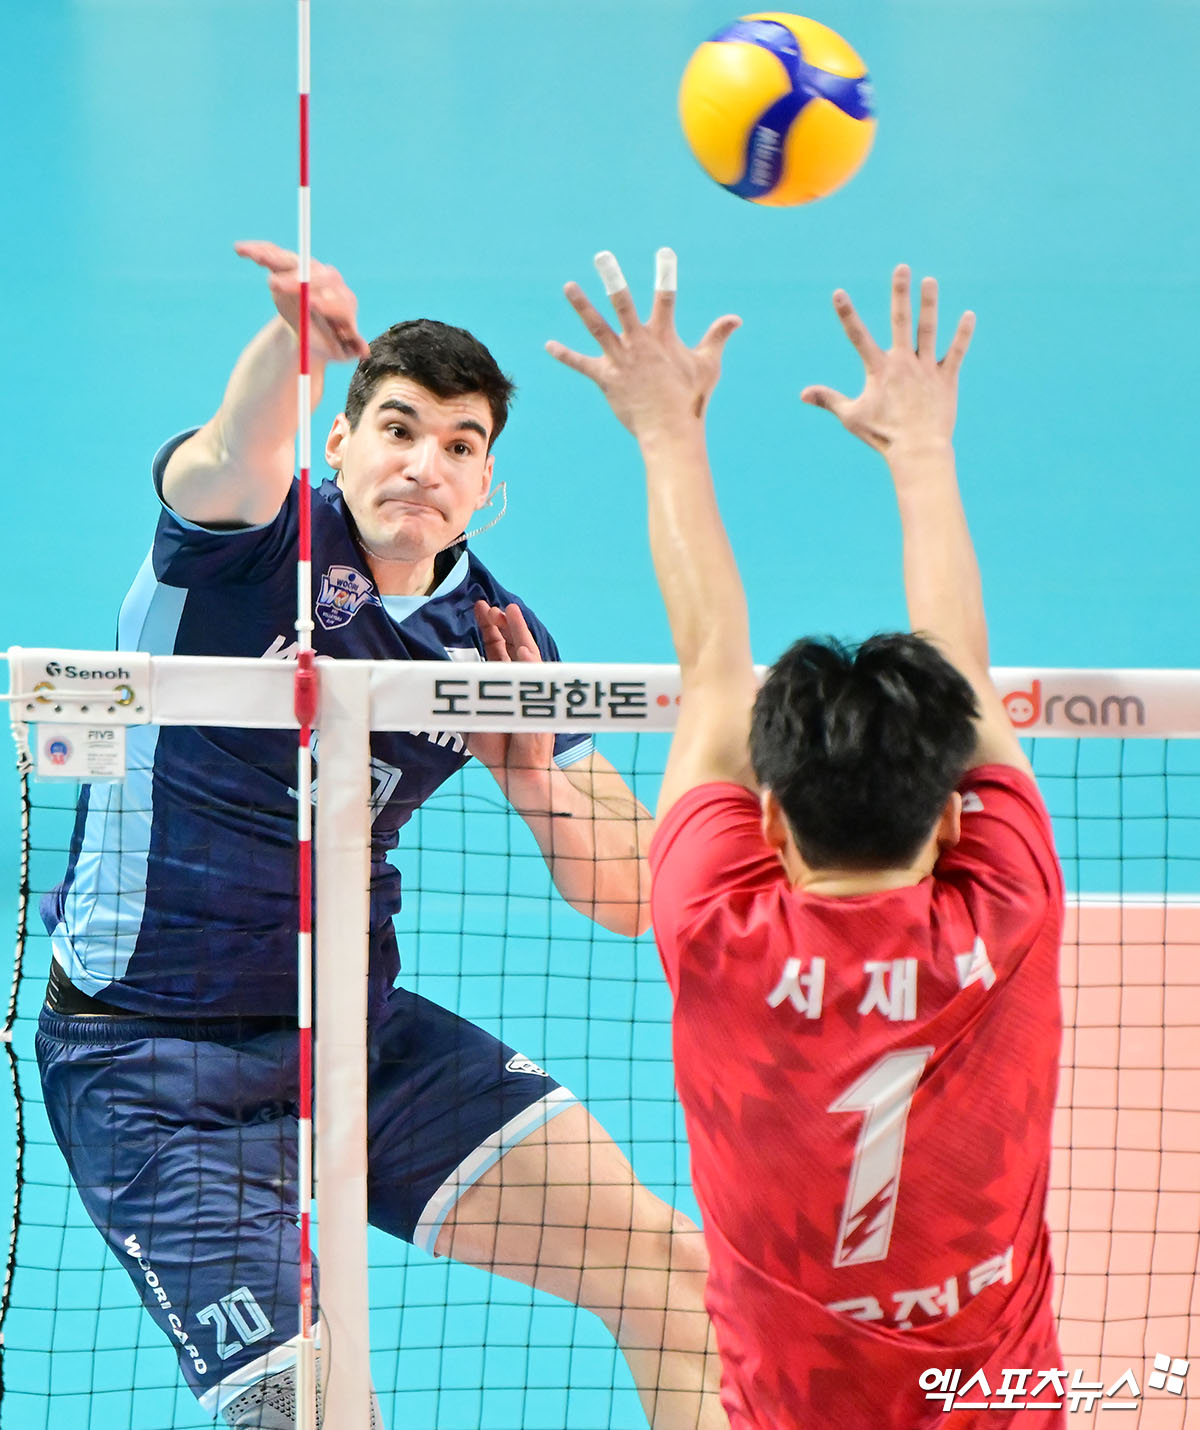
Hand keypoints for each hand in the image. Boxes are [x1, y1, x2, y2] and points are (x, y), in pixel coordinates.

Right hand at [234, 240, 370, 363]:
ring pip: (294, 262)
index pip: (338, 300)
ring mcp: (311, 270)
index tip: (312, 304)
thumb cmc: (328, 342)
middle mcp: (331, 281)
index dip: (325, 302)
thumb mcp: (339, 350)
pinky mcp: (291, 264)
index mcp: (344, 303)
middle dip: (295, 280)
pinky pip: (275, 255)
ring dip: (273, 258)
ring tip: (256, 257)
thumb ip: (350, 349)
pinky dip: (259, 252)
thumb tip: (364, 351)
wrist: (312, 329)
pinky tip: (242, 250)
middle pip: (317, 276)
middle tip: (272, 284)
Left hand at [467, 601, 555, 788]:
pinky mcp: (541, 704)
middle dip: (501, 622)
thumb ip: (460, 700)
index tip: (480, 607)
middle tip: (489, 603)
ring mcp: (532, 691)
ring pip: (526, 654)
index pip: (497, 647)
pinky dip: (530, 664)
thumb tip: (436, 688)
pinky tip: (524, 649)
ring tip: (511, 611)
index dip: (489, 627)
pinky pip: (536, 681)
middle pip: (511, 644)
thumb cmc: (497, 749)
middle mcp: (518, 682)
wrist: (518, 772)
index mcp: (503, 682)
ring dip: (519, 633)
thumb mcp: (470, 719)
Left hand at [546, 249, 740, 438]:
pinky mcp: (605, 378)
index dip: (666, 274)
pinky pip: (581, 364)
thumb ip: (718, 337)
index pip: (666, 298)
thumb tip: (736, 318)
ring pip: (597, 326)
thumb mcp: (707, 365)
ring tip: (569, 285)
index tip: (665, 252)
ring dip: (582, 305)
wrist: (669, 430)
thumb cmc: (690, 399)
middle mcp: (638, 343)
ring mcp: (620, 360)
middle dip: (613, 279)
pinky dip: (565, 355)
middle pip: (623, 304)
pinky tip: (548, 345)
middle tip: (602, 256)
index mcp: (662, 337)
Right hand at [801, 265, 973, 457]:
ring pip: (929, 330)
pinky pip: (957, 352)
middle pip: (901, 321)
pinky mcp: (946, 379)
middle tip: (902, 268)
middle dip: (900, 293)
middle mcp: (903, 363)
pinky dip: (963, 334)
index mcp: (879, 370)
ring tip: (930, 281)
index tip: (838, 293)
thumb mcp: (851, 416)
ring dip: (930, 304)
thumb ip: (828, 400)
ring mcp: (927, 369)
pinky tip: (969, 315)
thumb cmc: (882, 435)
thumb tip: (802, 394)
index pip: (858, 337)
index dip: (847, 314)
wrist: (917, 451)